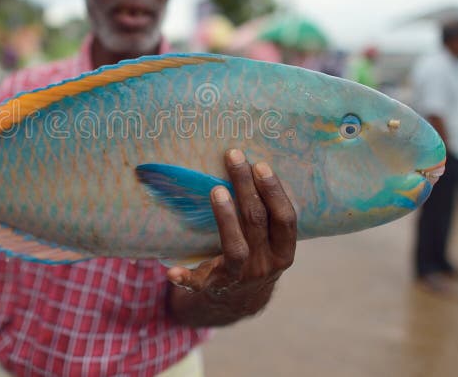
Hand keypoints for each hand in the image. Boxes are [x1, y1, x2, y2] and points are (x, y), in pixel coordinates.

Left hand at [167, 149, 296, 322]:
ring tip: (216, 189)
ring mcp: (240, 278)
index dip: (274, 191)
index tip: (260, 164)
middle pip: (257, 222)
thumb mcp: (271, 241)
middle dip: (246, 187)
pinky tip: (172, 272)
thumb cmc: (256, 255)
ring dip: (226, 216)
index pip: (284, 218)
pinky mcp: (212, 287)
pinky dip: (185, 278)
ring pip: (235, 246)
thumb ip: (267, 213)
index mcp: (283, 251)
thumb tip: (254, 165)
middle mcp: (265, 264)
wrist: (240, 300)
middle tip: (234, 157)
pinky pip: (198, 283)